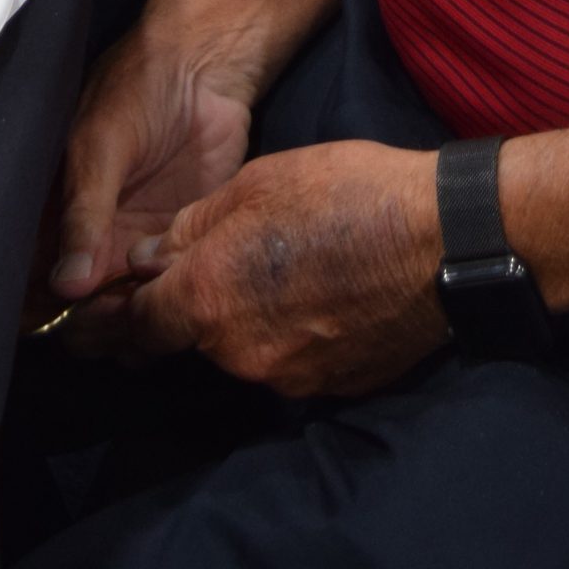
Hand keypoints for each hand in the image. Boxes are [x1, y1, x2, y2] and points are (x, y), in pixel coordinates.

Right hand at [36, 25, 257, 345]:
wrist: (206, 66)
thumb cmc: (137, 89)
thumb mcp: (101, 143)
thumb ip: (85, 210)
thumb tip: (66, 285)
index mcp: (57, 212)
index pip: (32, 279)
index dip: (38, 310)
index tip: (53, 329)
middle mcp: (91, 238)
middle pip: (75, 308)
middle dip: (85, 328)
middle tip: (104, 328)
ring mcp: (134, 245)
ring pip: (120, 310)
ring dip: (126, 327)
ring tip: (137, 320)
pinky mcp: (177, 245)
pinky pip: (163, 293)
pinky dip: (164, 311)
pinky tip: (168, 313)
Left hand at [117, 141, 446, 397]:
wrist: (442, 239)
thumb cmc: (345, 192)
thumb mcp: (258, 182)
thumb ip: (193, 225)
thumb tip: (147, 256)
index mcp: (211, 299)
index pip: (141, 326)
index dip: (128, 312)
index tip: (126, 301)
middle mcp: (239, 353)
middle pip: (198, 336)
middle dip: (203, 304)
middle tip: (238, 260)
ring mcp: (288, 377)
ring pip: (246, 349)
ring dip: (251, 318)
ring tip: (292, 269)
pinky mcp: (332, 386)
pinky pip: (294, 360)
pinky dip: (296, 333)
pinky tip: (326, 294)